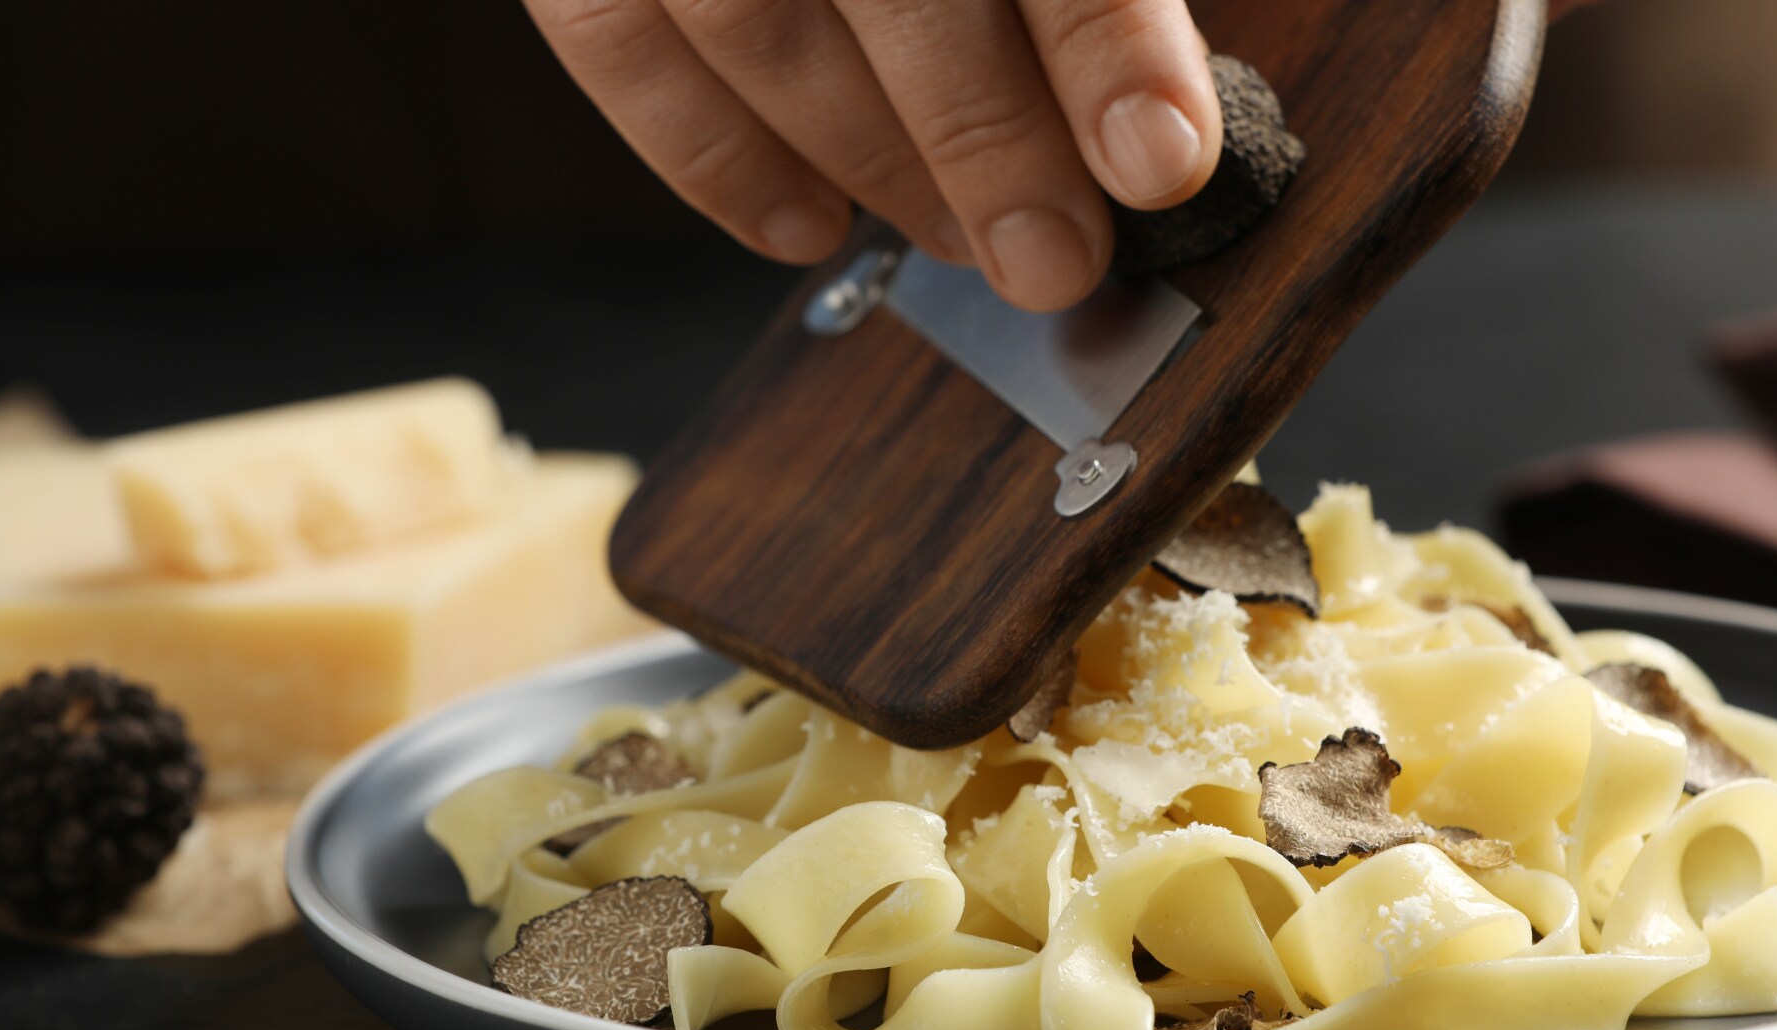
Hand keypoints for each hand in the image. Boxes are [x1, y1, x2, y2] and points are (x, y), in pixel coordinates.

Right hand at [524, 0, 1220, 310]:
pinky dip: (717, 163)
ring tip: (957, 241)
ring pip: (753, 24)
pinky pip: (618, 44)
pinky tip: (810, 227)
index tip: (1158, 161)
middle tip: (1053, 258)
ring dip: (872, 166)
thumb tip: (1148, 106)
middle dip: (989, 144)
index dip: (1104, 41)